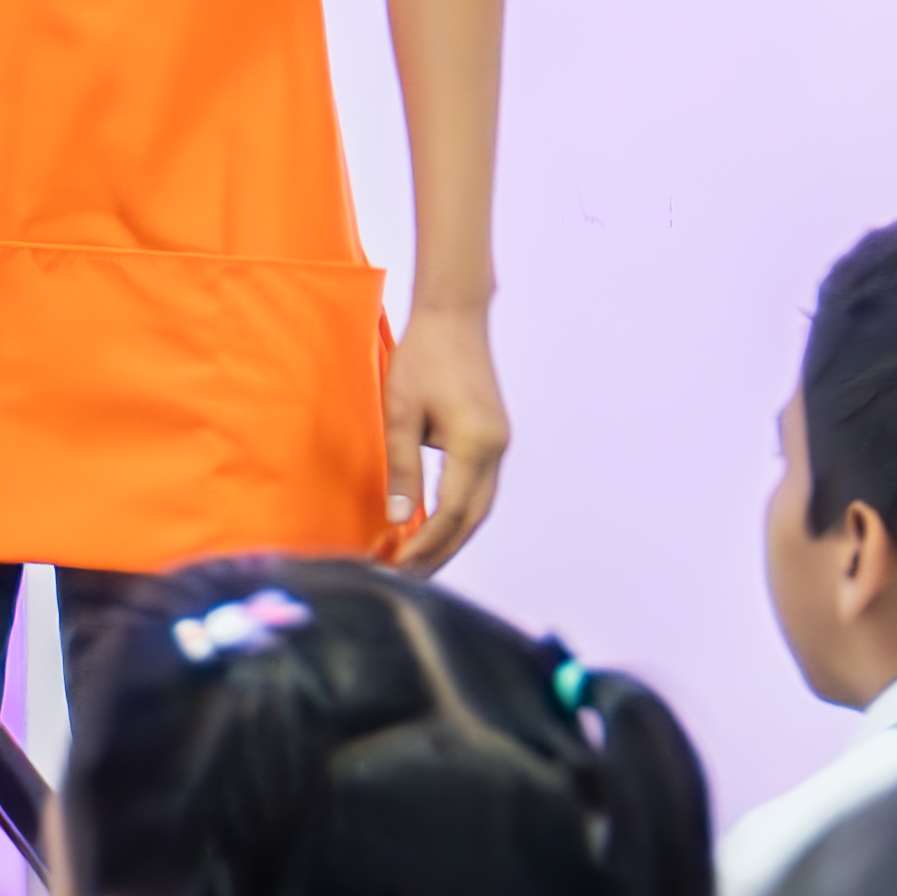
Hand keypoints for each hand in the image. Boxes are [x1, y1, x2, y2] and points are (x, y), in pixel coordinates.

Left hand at [388, 301, 508, 572]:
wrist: (454, 318)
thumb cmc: (422, 358)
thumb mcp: (400, 412)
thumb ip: (402, 466)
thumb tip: (399, 518)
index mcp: (477, 443)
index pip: (452, 512)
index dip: (425, 544)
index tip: (397, 566)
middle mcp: (496, 449)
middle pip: (473, 519)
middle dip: (440, 551)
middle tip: (406, 577)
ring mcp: (499, 444)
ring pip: (479, 507)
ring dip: (451, 536)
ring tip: (416, 562)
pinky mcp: (493, 438)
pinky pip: (478, 488)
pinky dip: (457, 513)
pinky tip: (432, 525)